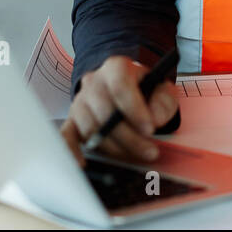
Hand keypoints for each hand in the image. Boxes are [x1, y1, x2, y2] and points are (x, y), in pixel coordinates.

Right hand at [58, 55, 178, 166]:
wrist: (122, 90)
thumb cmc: (143, 90)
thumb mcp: (161, 90)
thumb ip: (163, 101)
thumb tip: (154, 119)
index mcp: (116, 68)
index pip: (120, 86)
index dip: (134, 109)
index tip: (150, 129)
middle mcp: (93, 82)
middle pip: (105, 112)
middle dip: (129, 137)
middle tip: (149, 151)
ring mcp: (80, 102)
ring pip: (91, 129)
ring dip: (114, 148)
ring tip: (134, 155)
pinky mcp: (71, 121)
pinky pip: (67, 137)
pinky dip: (73, 152)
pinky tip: (82, 164)